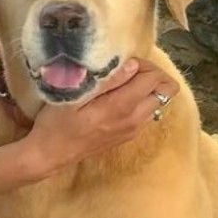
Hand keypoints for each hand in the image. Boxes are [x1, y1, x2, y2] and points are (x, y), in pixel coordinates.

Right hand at [25, 58, 179, 174]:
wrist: (51, 154)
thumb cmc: (56, 122)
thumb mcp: (73, 97)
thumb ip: (106, 81)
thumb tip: (132, 65)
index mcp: (121, 107)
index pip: (155, 79)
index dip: (144, 64)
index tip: (123, 63)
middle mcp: (134, 119)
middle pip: (166, 90)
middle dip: (151, 75)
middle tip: (126, 71)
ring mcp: (134, 129)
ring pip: (159, 101)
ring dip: (147, 88)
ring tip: (121, 85)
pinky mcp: (129, 135)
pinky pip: (148, 112)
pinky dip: (140, 101)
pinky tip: (116, 99)